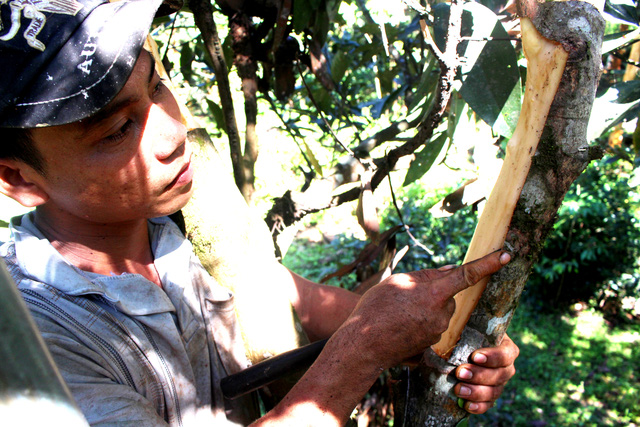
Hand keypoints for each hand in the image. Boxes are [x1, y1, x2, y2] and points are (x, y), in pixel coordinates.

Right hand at [345, 251, 510, 368]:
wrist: (363, 345)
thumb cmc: (375, 309)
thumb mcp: (397, 281)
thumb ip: (426, 276)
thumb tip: (449, 272)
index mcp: (434, 293)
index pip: (467, 275)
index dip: (488, 264)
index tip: (506, 255)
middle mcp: (441, 314)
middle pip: (447, 296)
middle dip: (433, 293)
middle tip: (405, 297)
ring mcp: (438, 332)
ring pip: (439, 312)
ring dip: (425, 308)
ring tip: (398, 313)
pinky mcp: (432, 344)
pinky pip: (431, 326)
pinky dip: (419, 323)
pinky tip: (400, 326)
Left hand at [454, 334, 519, 413]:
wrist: (451, 350)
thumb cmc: (459, 334)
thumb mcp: (462, 328)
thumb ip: (460, 326)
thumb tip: (448, 317)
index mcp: (503, 345)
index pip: (505, 353)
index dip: (493, 356)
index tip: (474, 356)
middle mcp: (505, 366)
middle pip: (500, 374)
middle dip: (479, 375)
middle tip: (460, 373)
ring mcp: (499, 382)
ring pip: (494, 391)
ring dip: (476, 392)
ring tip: (458, 390)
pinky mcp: (489, 396)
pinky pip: (488, 405)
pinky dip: (478, 407)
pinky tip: (467, 406)